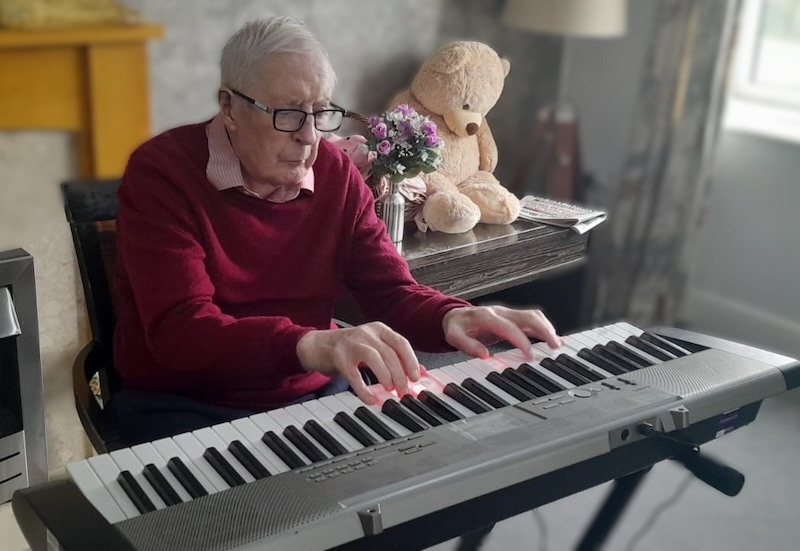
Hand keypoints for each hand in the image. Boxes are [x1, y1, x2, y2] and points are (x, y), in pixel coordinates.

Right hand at [296, 322, 419, 404]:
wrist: (316, 345)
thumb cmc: (348, 348)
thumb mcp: (372, 347)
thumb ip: (391, 357)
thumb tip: (415, 374)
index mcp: (378, 329)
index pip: (401, 343)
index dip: (411, 361)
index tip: (415, 378)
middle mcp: (366, 333)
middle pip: (390, 353)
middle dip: (400, 374)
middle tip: (403, 390)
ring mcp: (351, 343)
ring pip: (374, 358)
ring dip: (385, 376)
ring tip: (389, 390)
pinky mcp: (338, 357)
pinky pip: (353, 374)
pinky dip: (363, 389)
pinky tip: (369, 399)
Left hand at [442, 305, 562, 360]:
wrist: (455, 315)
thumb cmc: (456, 326)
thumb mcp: (454, 336)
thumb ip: (467, 345)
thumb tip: (484, 355)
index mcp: (486, 316)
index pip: (509, 327)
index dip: (521, 340)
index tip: (530, 355)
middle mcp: (500, 312)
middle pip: (527, 316)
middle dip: (544, 330)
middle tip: (554, 346)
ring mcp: (508, 313)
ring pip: (533, 316)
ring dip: (547, 328)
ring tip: (557, 344)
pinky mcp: (512, 317)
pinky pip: (532, 319)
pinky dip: (545, 328)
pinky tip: (554, 338)